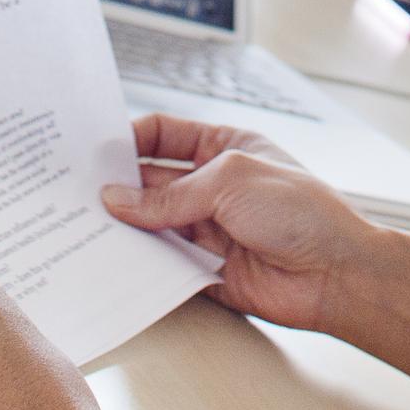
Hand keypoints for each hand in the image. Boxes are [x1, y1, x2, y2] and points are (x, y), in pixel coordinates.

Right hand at [102, 115, 389, 333]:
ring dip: (123, 227)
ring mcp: (208, 228)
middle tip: (74, 193)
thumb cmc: (300, 211)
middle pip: (151, 181)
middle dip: (117, 186)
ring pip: (152, 224)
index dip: (129, 140)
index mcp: (223, 147)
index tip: (91, 153)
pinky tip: (110, 263)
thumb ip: (171, 194)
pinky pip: (162, 265)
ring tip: (80, 227)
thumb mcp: (230, 181)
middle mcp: (211, 186)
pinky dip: (138, 265)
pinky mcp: (204, 270)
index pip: (164, 135)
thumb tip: (117, 200)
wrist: (336, 274)